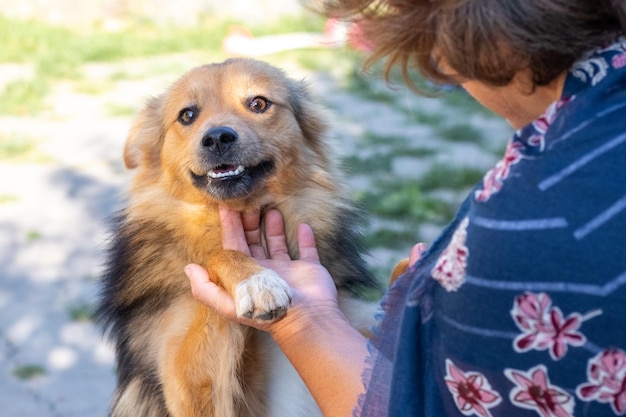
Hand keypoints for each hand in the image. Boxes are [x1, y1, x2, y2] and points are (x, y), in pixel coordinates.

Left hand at [185, 205, 339, 332]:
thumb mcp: (228, 303)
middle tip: (248, 200)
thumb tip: (188, 268)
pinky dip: (304, 238)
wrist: (305, 318)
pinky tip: (302, 225)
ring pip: (277, 242)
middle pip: (254, 241)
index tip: (226, 206)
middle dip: (249, 222)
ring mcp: (288, 270)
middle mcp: (265, 271)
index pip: (234, 246)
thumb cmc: (266, 309)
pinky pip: (306, 249)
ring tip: (271, 208)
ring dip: (273, 226)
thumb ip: (205, 288)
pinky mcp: (309, 268)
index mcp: (246, 275)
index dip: (229, 227)